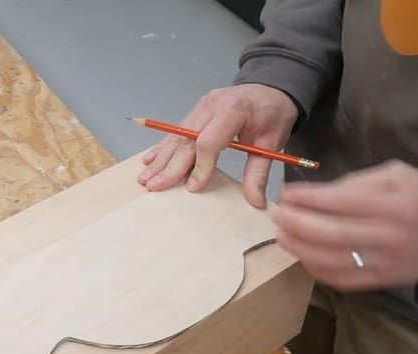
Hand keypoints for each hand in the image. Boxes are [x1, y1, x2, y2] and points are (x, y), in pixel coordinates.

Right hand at [137, 84, 297, 206]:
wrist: (270, 87)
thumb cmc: (272, 114)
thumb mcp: (272, 142)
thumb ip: (259, 172)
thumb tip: (255, 201)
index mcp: (232, 111)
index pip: (208, 142)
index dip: (200, 166)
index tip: (192, 188)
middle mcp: (211, 106)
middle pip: (185, 140)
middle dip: (169, 167)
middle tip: (154, 187)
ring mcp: (200, 107)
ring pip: (175, 136)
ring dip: (160, 159)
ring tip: (145, 178)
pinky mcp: (195, 111)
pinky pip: (175, 131)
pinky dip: (162, 147)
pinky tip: (149, 160)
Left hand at [271, 160, 417, 290]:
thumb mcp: (397, 174)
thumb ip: (357, 183)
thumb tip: (317, 195)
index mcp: (394, 203)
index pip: (341, 202)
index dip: (308, 199)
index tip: (286, 195)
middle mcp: (389, 235)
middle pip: (332, 233)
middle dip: (297, 224)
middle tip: (277, 216)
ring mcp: (386, 261)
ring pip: (333, 259)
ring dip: (301, 249)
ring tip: (283, 236)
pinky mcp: (384, 280)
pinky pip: (343, 279)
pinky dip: (318, 270)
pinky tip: (303, 257)